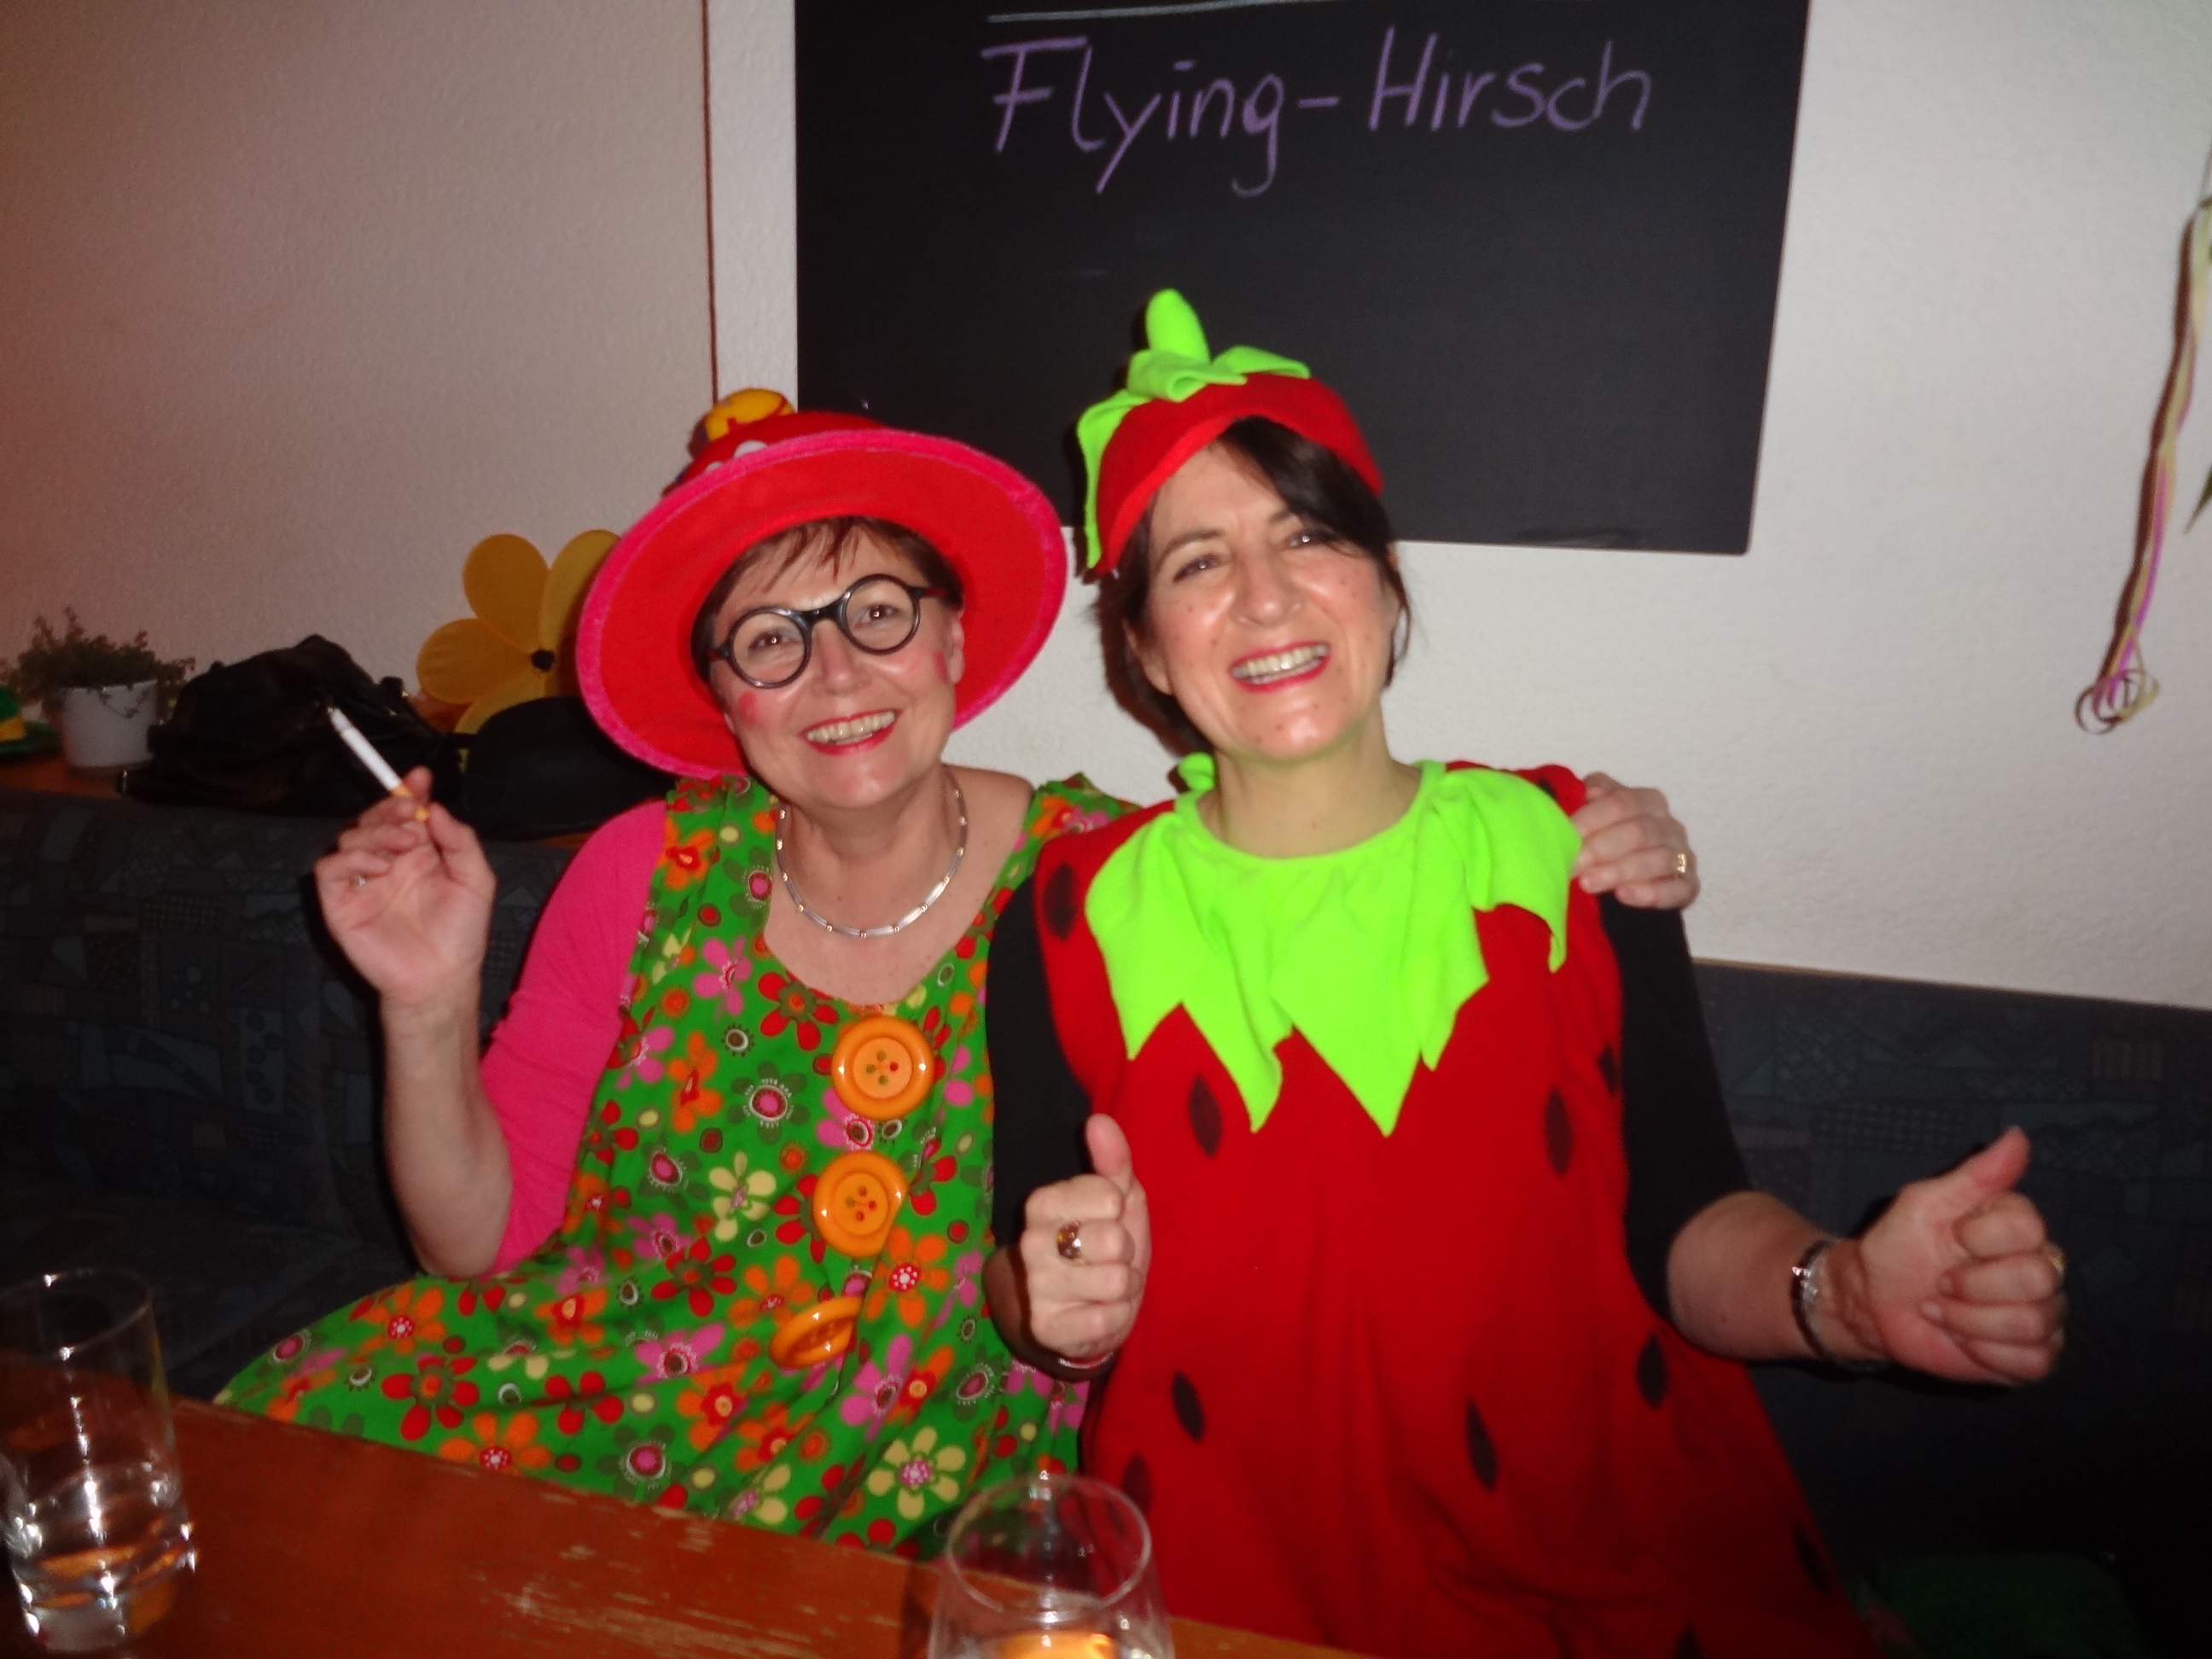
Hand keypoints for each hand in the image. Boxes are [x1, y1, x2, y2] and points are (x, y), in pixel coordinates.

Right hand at [313, 768, 494, 1009]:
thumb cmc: (462, 933)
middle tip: (409, 810)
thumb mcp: (476, 879)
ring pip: (350, 835)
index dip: (409, 791)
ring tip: (402, 846)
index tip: (419, 778)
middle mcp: (388, 862)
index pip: (406, 813)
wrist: (441, 977)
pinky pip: (329, 867)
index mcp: (420, 854)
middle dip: (390, 806)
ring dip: (375, 831)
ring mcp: (362, 881)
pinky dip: (351, 858)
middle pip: (374, 818)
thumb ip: (459, 841)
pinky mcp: (340, 902)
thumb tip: (435, 807)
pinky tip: (380, 868)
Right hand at [1017, 1115, 1150, 1362]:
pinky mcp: (1046, 1328)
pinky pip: (1106, 1320)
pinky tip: (1099, 1313)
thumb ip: (1112, 1160)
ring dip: (1124, 1287)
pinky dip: (1115, 1318)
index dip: (1120, 1211)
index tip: (1107, 1220)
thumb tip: (1099, 1120)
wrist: (1087, 1310)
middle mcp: (1031, 1242)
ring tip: (1107, 1287)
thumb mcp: (1116, 1199)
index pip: (1108, 1193)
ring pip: (1114, 1280)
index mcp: (1043, 1202)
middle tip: (1109, 1258)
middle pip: (1113, 1238)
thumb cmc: (1107, 1245)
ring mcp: (1036, 1287)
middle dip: (1124, 1252)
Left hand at [1572, 773, 1698, 908]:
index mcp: (1649, 801)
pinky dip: (1649, 893)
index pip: (1621, 803)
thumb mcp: (1593, 814)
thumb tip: (1590, 791)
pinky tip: (1622, 895)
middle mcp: (1670, 825)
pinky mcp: (1688, 886)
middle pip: (1638, 832)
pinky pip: (1676, 890)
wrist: (1623, 878)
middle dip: (1601, 848)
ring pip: (1657, 860)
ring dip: (1619, 872)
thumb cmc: (1605, 839)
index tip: (1564, 835)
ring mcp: (1682, 856)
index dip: (1591, 818)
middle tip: (1572, 864)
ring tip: (1587, 883)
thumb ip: (1587, 796)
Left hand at [1826, 1128, 2065, 1383]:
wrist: (1874, 1303)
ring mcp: (2043, 1314)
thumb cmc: (1898, 1250)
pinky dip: (1986, 1353)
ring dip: (1970, 1321)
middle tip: (1941, 1283)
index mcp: (2017, 1226)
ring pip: (2032, 1323)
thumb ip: (1975, 1175)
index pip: (2030, 1227)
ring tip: (1943, 1310)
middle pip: (2037, 1279)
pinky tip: (1963, 1339)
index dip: (1982, 1237)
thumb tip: (2018, 1136)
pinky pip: (2033, 1360)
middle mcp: (2040, 1267)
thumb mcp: (1925, 1204)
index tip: (1951, 1237)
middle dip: (1973, 1286)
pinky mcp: (2034, 1355)